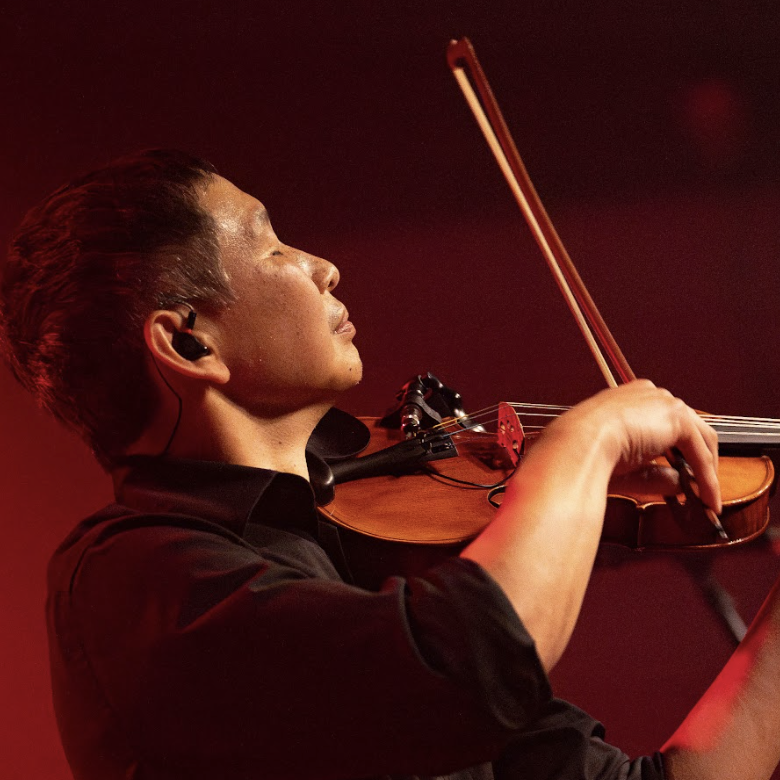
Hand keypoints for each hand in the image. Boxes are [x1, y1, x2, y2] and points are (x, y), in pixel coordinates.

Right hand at [552, 380, 720, 512]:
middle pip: (690, 428)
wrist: (580, 444)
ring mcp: (665, 403)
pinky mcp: (677, 418)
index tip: (681, 474)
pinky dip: (706, 477)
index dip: (677, 451)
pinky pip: (699, 453)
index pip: (665, 422)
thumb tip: (681, 485)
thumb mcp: (627, 465)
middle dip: (698, 461)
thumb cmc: (587, 452)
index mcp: (631, 399)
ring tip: (707, 499)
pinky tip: (705, 498)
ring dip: (707, 471)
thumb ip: (656, 473)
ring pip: (700, 439)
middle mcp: (650, 395)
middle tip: (701, 489)